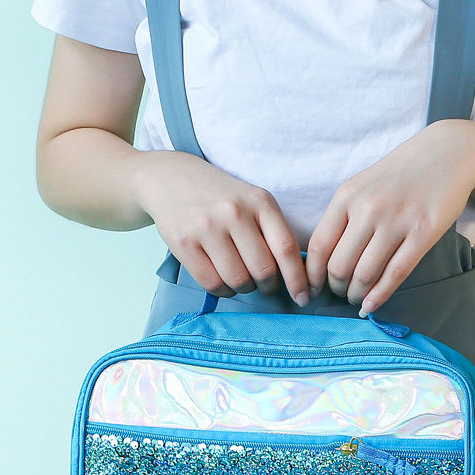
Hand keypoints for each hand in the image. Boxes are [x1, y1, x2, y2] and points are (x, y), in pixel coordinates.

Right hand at [135, 151, 309, 303]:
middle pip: (263, 271)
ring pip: (238, 280)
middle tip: (263, 284)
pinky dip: (222, 290)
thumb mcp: (252, 201)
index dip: (298, 280)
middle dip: (268, 286)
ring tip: (238, 276)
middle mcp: (234, 212)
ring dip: (243, 288)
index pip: (286, 249)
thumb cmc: (219, 197)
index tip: (304, 297)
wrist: (169, 177)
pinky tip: (221, 277)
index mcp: (260, 202)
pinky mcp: (184, 242)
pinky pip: (212, 283)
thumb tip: (297, 276)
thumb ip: (272, 232)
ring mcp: (207, 227)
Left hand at [305, 120, 474, 312]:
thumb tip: (323, 260)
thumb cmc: (399, 174)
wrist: (448, 152)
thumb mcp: (362, 185)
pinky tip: (372, 305)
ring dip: (357, 295)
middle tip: (341, 294)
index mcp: (347, 196)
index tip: (314, 288)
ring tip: (357, 298)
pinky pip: (395, 273)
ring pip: (365, 274)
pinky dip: (380, 295)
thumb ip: (342, 217)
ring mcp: (397, 221)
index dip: (313, 275)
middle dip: (336, 289)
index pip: (319, 246)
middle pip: (339, 266)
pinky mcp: (423, 233)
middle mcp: (368, 209)